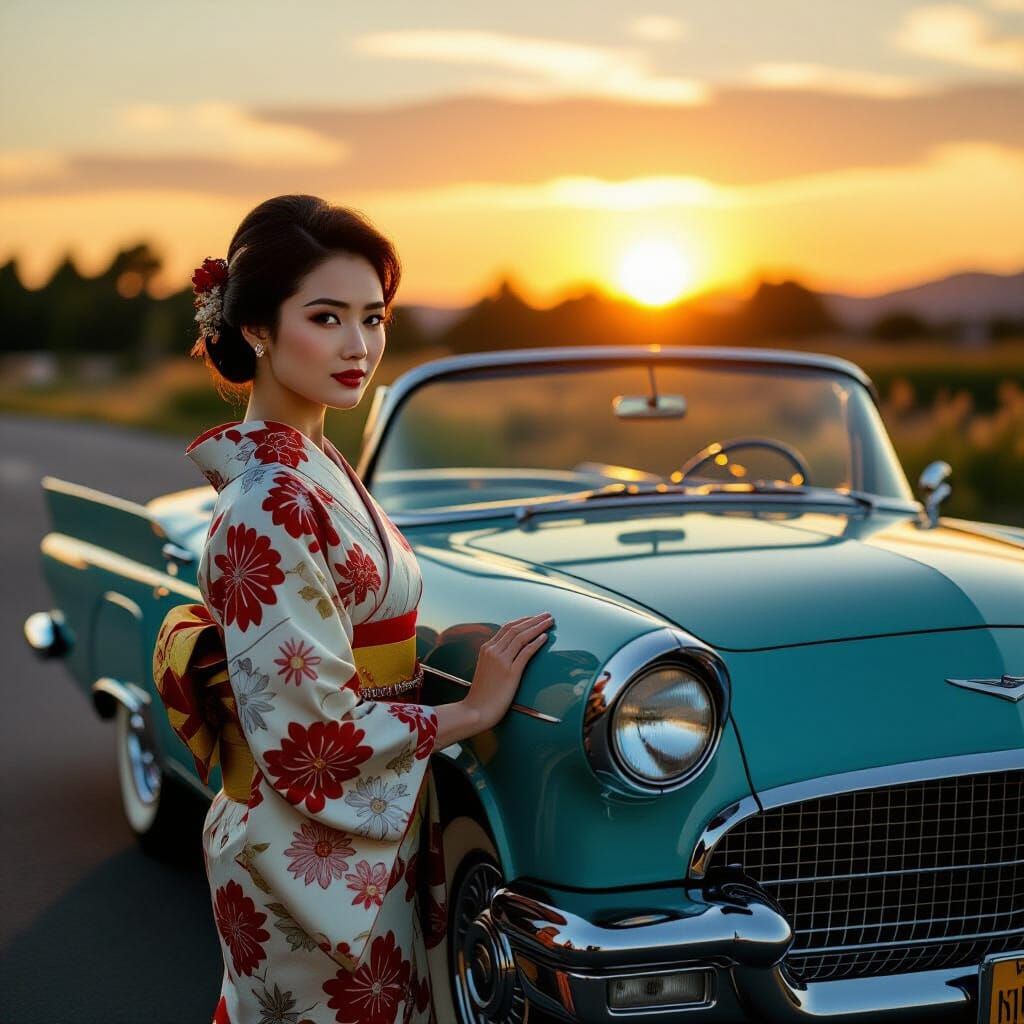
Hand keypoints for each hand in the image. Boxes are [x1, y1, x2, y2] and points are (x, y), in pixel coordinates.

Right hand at [465, 612, 553, 729]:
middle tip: (547, 615)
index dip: (523, 620)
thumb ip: (494, 658)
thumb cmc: (482, 694)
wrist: (476, 710)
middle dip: (534, 620)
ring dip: (538, 627)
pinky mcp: (510, 673)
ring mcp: (501, 661)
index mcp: (486, 649)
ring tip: (550, 622)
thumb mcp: (485, 669)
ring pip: (522, 637)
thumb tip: (508, 653)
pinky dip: (536, 643)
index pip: (507, 627)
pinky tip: (545, 637)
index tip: (534, 617)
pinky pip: (526, 652)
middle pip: (516, 629)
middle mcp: (493, 651)